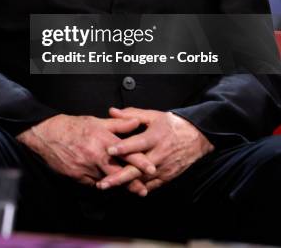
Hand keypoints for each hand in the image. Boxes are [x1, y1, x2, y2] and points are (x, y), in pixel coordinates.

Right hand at [16, 113, 154, 189]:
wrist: (49, 135)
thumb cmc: (74, 126)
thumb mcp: (97, 122)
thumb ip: (118, 124)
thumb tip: (136, 122)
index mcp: (103, 139)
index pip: (126, 152)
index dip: (140, 162)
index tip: (152, 169)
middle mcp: (96, 155)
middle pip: (118, 172)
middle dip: (132, 183)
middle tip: (143, 190)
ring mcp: (86, 167)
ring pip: (105, 180)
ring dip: (116, 185)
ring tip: (128, 190)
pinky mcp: (77, 176)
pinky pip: (92, 183)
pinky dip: (100, 183)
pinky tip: (105, 184)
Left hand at [96, 107, 213, 194]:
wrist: (197, 137)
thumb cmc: (173, 125)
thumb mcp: (154, 115)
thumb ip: (131, 115)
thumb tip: (112, 111)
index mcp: (155, 137)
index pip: (138, 143)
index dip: (123, 147)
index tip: (109, 151)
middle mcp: (159, 154)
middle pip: (137, 168)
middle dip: (119, 177)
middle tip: (103, 183)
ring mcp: (164, 168)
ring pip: (142, 180)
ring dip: (125, 185)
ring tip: (108, 187)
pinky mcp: (167, 177)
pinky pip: (151, 186)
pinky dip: (138, 188)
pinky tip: (125, 190)